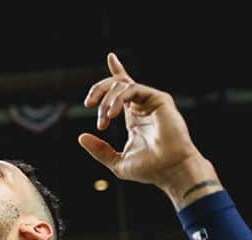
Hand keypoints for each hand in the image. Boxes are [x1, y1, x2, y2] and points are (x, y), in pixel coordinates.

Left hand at [78, 52, 221, 208]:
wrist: (170, 170)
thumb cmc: (149, 169)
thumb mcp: (116, 161)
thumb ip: (99, 150)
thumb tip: (81, 137)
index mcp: (134, 116)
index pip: (123, 89)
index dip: (117, 71)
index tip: (111, 57)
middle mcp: (142, 106)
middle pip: (117, 83)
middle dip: (98, 89)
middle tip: (88, 103)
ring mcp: (151, 101)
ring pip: (122, 85)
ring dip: (107, 100)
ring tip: (105, 119)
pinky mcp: (159, 99)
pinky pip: (133, 89)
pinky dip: (118, 99)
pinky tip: (112, 113)